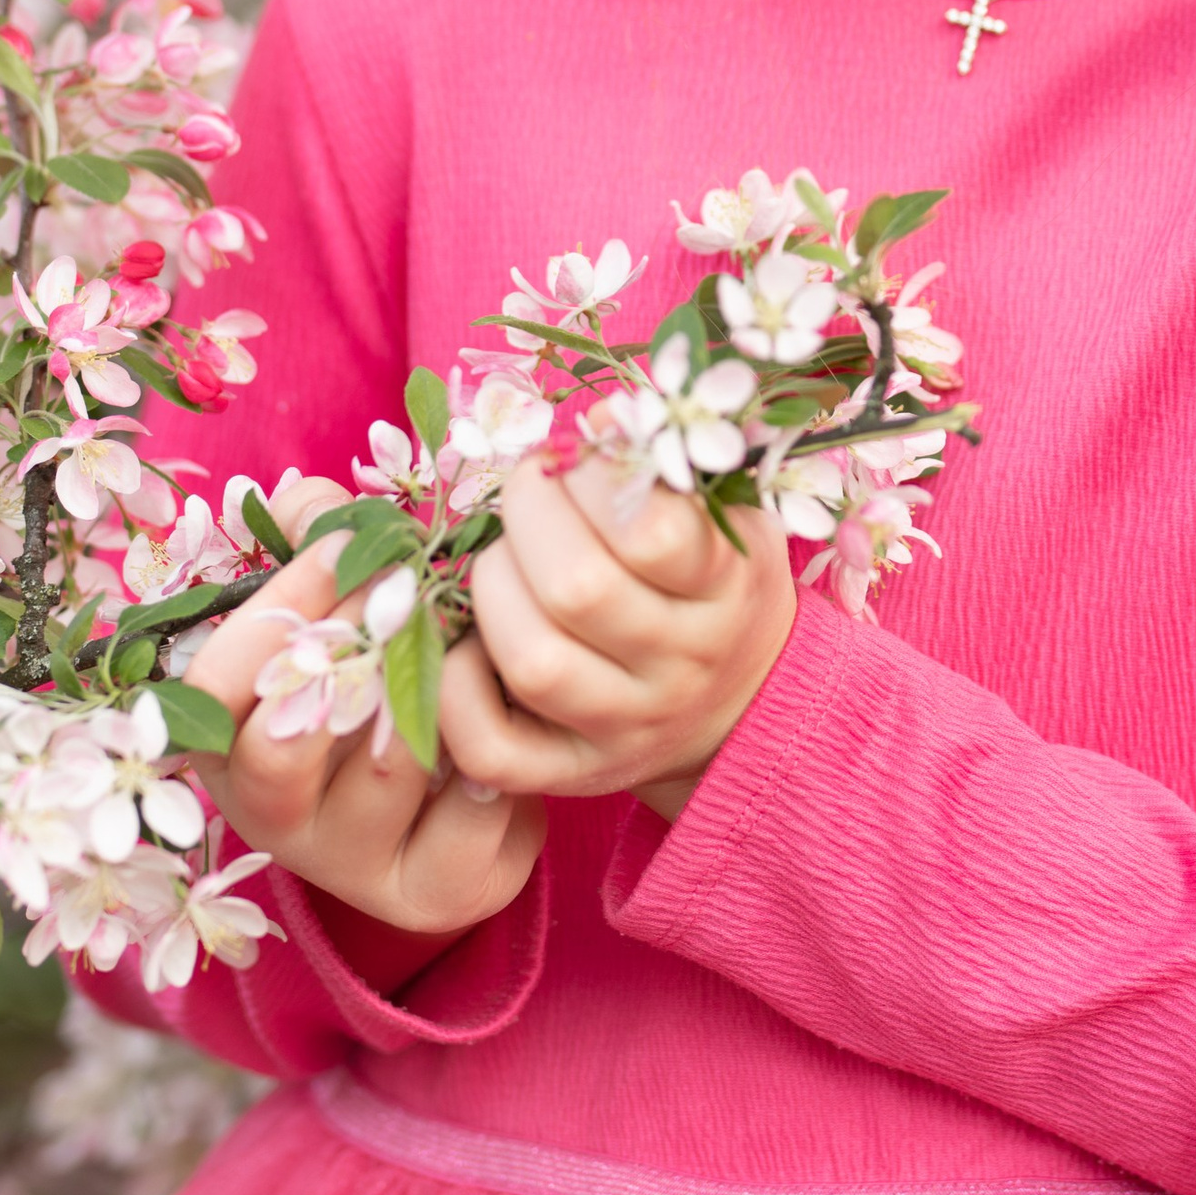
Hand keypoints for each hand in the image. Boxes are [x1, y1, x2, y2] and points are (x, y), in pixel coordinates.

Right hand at [185, 542, 545, 937]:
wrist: (482, 764)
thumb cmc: (394, 670)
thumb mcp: (346, 602)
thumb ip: (322, 541)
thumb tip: (312, 502)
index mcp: (229, 741)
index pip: (210, 690)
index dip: (276, 611)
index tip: (339, 546)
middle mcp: (273, 818)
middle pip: (282, 745)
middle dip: (356, 648)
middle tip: (412, 586)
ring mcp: (351, 865)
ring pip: (389, 771)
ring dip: (439, 689)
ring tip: (468, 641)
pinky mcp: (437, 893)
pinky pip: (472, 817)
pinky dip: (501, 756)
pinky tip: (508, 726)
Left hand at [449, 452, 797, 818]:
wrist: (738, 703)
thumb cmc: (713, 582)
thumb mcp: (720, 513)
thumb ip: (663, 462)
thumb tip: (597, 419)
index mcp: (723, 590)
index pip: (653, 531)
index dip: (591, 476)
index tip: (574, 457)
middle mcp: (678, 667)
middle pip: (577, 589)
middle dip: (526, 515)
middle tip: (525, 496)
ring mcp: (624, 728)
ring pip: (533, 663)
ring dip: (491, 589)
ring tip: (502, 563)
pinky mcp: (570, 774)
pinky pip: (490, 747)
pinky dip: (457, 688)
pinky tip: (471, 643)